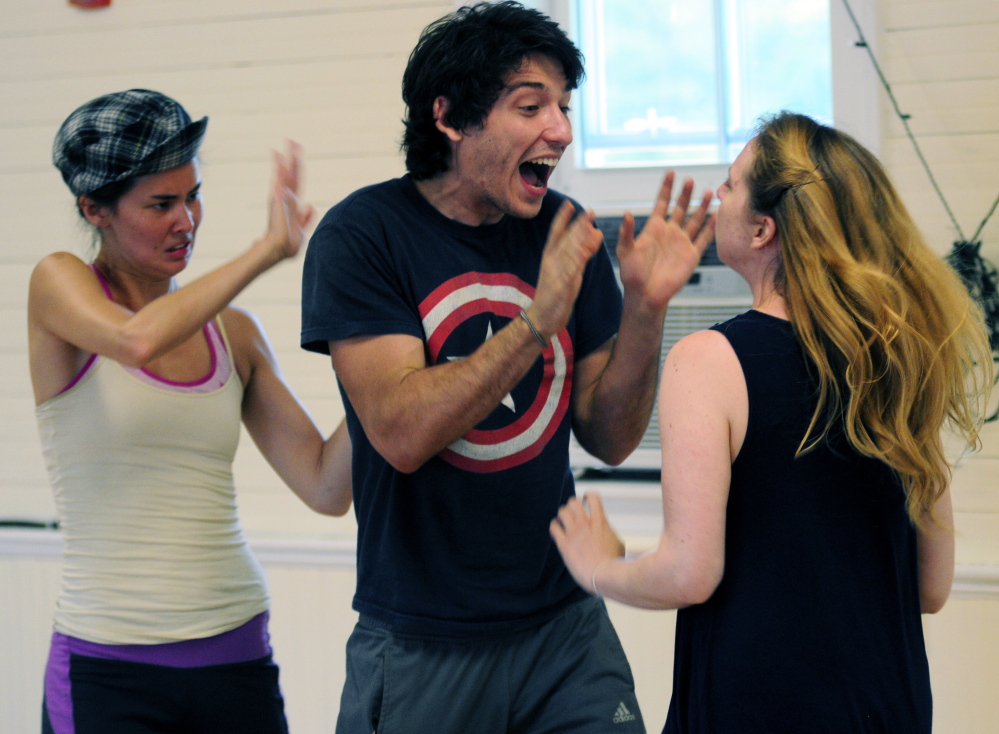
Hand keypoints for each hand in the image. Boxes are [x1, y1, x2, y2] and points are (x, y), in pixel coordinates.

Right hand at [260, 140, 314, 263]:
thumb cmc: (289, 243)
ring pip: (285, 172)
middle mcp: (287, 196)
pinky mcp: (277, 198)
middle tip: (291, 139)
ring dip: (286, 156)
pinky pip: (278, 179)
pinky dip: (278, 167)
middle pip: (291, 172)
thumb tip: (311, 205)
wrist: (279, 249)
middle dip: (292, 156)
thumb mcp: (301, 229)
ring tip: (287, 141)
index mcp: (294, 203)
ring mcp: (281, 196)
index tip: (297, 152)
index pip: (297, 180)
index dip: (298, 166)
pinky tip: (277, 155)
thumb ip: (306, 218)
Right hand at [526, 200, 603, 338]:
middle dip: (578, 224)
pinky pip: (570, 270)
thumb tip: (590, 238)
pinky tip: (586, 250)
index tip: (569, 204)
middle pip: (565, 239)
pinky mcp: (561, 286)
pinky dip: (578, 259)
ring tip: (591, 226)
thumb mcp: (566, 272)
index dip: (562, 218)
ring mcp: (555, 273)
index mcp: (549, 257)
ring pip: (569, 252)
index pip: (555, 233)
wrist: (541, 317)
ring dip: (580, 238)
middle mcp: (551, 262)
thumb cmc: (553, 295)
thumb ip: (577, 256)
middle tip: (590, 211)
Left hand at [550, 492, 624, 593]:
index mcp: (600, 520)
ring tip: (566, 521)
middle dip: (573, 505)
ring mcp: (573, 533)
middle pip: (573, 502)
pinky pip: (553, 528)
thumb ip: (609, 532)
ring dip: (563, 514)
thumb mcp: (618, 542)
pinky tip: (558, 530)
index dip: (589, 496)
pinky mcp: (564, 545)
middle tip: (575, 513)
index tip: (588, 501)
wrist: (603, 576)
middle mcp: (585, 523)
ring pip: (562, 512)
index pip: (593, 496)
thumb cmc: (614, 563)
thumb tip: (606, 532)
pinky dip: (555, 526)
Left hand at [617, 171, 714, 311]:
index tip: (671, 172)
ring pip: (694, 220)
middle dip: (685, 194)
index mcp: (653, 229)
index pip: (662, 203)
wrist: (645, 295)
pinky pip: (704, 239)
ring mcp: (681, 243)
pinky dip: (711, 228)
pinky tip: (716, 216)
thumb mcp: (625, 251)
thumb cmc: (632, 275)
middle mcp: (669, 233)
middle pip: (680, 208)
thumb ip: (626, 232)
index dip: (666, 188)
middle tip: (690, 180)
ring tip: (708, 192)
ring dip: (701, 207)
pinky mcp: (691, 256)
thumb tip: (626, 213)